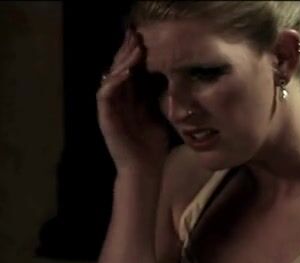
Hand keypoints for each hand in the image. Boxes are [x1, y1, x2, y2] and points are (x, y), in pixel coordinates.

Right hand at [96, 28, 169, 173]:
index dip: (135, 55)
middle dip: (128, 52)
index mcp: (130, 98)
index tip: (146, 39)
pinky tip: (125, 73)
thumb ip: (160, 96)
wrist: (145, 167)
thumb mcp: (160, 114)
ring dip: (122, 63)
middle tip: (137, 37)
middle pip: (119, 69)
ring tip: (135, 51)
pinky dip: (113, 82)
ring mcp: (110, 107)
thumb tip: (174, 76)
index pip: (130, 70)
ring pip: (111, 77)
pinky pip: (104, 95)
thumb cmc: (153, 144)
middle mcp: (118, 100)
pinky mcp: (105, 117)